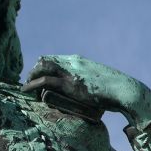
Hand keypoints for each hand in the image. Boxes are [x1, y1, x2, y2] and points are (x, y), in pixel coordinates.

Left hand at [23, 54, 150, 125]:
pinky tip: (26, 90)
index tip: (38, 75)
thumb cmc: (115, 90)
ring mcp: (70, 72)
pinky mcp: (69, 84)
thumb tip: (84, 91)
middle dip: (34, 71)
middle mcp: (73, 62)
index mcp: (79, 61)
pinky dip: (32, 84)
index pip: (54, 58)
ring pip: (42, 68)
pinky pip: (44, 81)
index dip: (43, 66)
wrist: (124, 91)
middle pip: (45, 60)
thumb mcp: (98, 81)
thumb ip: (88, 82)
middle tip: (29, 82)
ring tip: (25, 87)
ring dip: (31, 77)